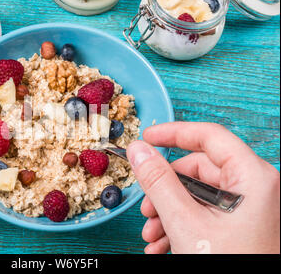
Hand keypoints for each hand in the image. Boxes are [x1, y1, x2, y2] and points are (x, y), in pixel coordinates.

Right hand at [127, 122, 279, 253]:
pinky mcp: (239, 223)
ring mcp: (248, 207)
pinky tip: (163, 242)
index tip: (146, 138)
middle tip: (146, 206)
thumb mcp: (185, 222)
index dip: (173, 133)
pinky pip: (203, 211)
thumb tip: (139, 151)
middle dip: (165, 189)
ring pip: (196, 193)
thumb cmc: (231, 263)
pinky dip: (180, 222)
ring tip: (152, 233)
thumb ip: (159, 181)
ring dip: (168, 211)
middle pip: (198, 169)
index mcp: (253, 177)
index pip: (208, 136)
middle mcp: (254, 187)